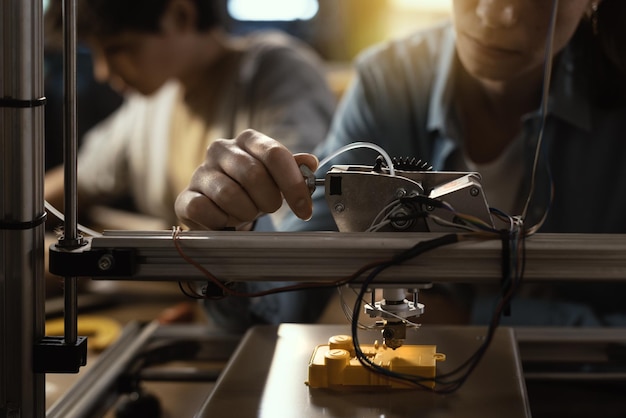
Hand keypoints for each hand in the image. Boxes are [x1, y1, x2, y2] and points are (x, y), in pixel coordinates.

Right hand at [175, 129, 317, 229]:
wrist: (218, 206)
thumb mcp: (275, 177)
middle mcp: (221, 149)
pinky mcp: (185, 197)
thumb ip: (294, 169)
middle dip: (269, 200)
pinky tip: (225, 221)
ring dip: (246, 212)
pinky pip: (205, 210)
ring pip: (230, 195)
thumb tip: (310, 162)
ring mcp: (201, 172)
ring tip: (246, 213)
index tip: (304, 210)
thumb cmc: (251, 189)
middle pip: (254, 174)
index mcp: (248, 140)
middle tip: (269, 208)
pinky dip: (221, 222)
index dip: (293, 184)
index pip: (275, 154)